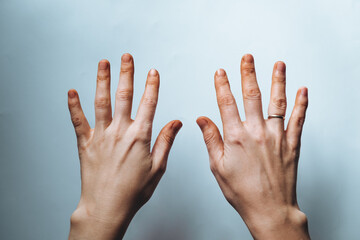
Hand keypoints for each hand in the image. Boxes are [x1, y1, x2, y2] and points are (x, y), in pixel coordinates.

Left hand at [67, 54, 181, 239]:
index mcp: (139, 137)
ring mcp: (100, 136)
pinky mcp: (85, 143)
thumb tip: (176, 123)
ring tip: (104, 63)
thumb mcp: (157, 168)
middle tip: (126, 57)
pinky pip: (78, 120)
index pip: (149, 104)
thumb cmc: (133, 191)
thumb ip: (165, 141)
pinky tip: (72, 92)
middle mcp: (119, 132)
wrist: (107, 207)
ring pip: (101, 102)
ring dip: (102, 80)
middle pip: (124, 96)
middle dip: (126, 74)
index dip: (152, 86)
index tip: (153, 72)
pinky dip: (74, 105)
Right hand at [197, 54, 309, 238]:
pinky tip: (302, 90)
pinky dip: (302, 104)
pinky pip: (298, 119)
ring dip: (278, 81)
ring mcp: (276, 136)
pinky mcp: (291, 144)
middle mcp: (256, 133)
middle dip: (248, 73)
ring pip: (277, 102)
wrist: (269, 209)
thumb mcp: (218, 167)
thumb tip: (202, 120)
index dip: (222, 85)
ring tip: (278, 64)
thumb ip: (211, 139)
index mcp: (236, 137)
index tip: (220, 72)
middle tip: (248, 57)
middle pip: (252, 96)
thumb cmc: (242, 191)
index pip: (226, 103)